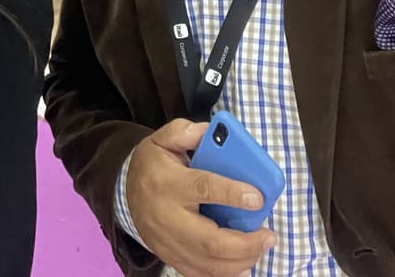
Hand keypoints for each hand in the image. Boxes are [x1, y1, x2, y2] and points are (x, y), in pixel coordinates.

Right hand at [124, 119, 275, 276]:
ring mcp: (168, 242)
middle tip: (269, 235)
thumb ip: (186, 132)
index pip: (202, 188)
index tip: (257, 197)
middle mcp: (167, 216)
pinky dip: (226, 273)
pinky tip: (244, 263)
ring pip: (208, 264)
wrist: (125, 190)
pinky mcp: (170, 256)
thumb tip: (210, 134)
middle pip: (209, 241)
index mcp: (167, 182)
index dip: (231, 194)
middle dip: (245, 243)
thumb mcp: (163, 138)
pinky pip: (200, 274)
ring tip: (261, 246)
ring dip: (241, 260)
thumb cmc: (153, 164)